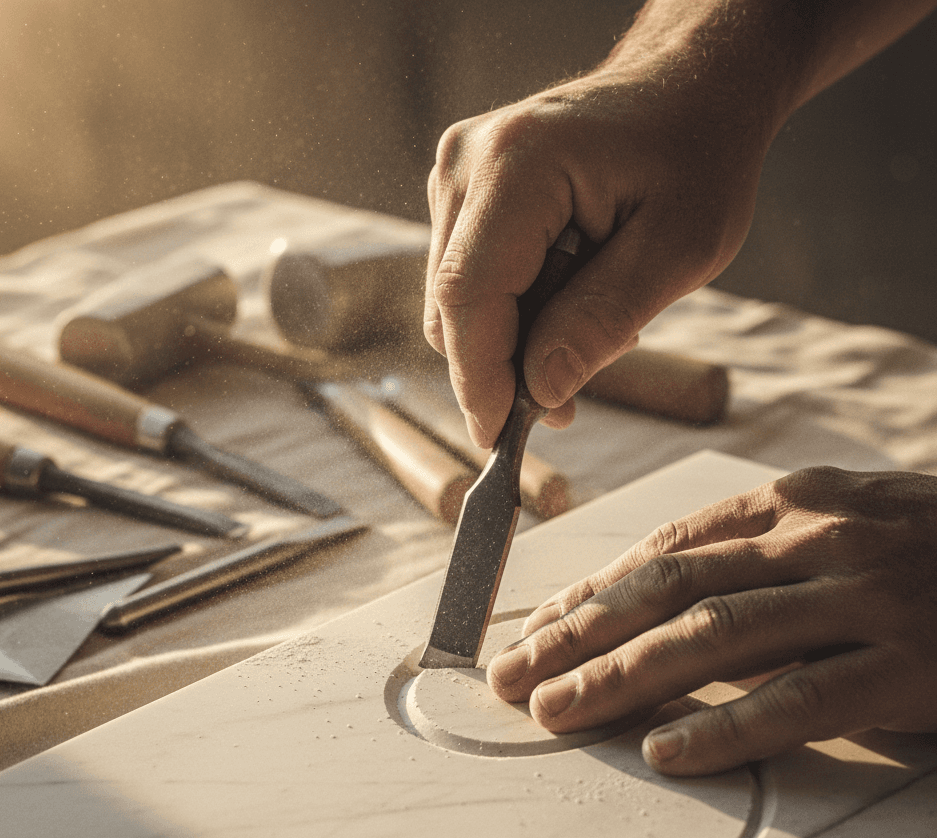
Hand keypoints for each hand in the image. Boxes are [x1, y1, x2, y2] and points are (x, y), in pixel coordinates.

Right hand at [423, 65, 773, 447]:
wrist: (689, 87)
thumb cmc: (696, 154)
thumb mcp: (681, 247)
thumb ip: (603, 319)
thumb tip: (539, 391)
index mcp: (517, 165)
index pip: (468, 296)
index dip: (478, 379)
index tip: (499, 440)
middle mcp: (467, 163)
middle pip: (451, 306)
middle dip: (501, 370)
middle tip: (569, 401)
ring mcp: (456, 174)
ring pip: (455, 301)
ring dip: (513, 341)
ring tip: (590, 328)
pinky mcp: (463, 193)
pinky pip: (468, 280)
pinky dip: (512, 313)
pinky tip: (567, 299)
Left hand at [486, 467, 936, 774]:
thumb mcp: (844, 524)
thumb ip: (758, 553)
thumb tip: (658, 600)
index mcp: (795, 500)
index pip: (665, 547)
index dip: (592, 591)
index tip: (535, 628)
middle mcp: (819, 537)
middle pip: (669, 588)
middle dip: (579, 633)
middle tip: (512, 673)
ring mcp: (866, 596)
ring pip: (714, 636)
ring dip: (622, 677)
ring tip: (556, 710)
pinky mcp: (914, 664)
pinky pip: (801, 700)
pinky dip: (727, 728)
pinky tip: (668, 752)